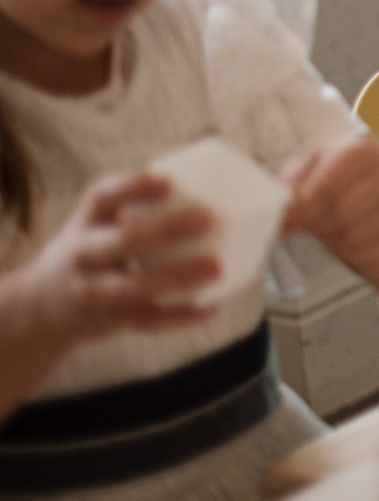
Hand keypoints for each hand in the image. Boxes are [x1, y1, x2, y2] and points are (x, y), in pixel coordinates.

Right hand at [8, 173, 218, 353]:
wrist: (40, 306)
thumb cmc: (91, 248)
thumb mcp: (98, 222)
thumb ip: (138, 203)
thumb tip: (214, 179)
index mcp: (87, 221)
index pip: (103, 197)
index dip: (134, 188)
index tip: (168, 181)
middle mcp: (85, 254)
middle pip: (121, 241)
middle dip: (164, 229)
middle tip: (208, 217)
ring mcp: (95, 290)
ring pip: (134, 287)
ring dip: (177, 278)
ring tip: (217, 268)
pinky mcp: (109, 320)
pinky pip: (146, 321)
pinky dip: (180, 316)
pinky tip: (211, 307)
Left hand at [280, 135, 378, 271]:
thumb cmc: (337, 179)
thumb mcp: (311, 169)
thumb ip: (291, 184)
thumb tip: (275, 210)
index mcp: (361, 148)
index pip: (327, 186)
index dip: (302, 206)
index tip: (291, 213)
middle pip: (340, 212)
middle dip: (315, 222)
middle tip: (305, 221)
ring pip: (352, 232)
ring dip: (330, 235)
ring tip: (326, 224)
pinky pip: (363, 248)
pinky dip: (347, 247)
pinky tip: (344, 233)